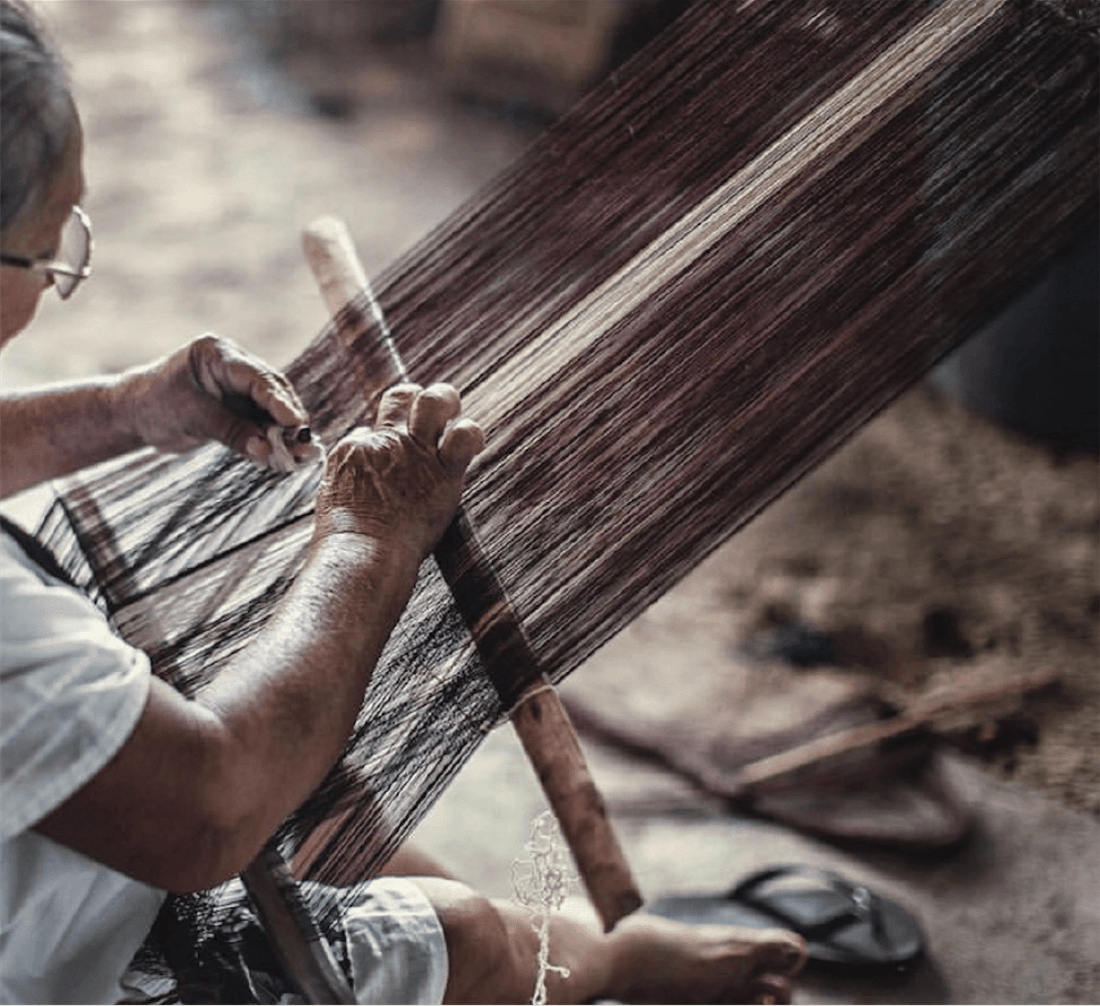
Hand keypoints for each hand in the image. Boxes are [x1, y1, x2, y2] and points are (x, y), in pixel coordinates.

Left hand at [122, 334, 319, 470]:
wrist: (131, 415)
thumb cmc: (152, 405)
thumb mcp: (190, 417)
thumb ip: (230, 432)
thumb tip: (267, 451)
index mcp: (217, 354)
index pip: (257, 378)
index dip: (280, 402)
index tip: (296, 424)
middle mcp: (233, 366)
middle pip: (272, 391)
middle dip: (288, 419)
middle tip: (303, 444)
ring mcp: (237, 387)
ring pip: (271, 409)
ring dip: (284, 433)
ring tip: (299, 455)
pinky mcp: (238, 408)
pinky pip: (262, 423)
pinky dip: (272, 440)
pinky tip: (284, 456)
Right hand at [314, 383, 483, 559]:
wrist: (363, 552)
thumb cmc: (346, 540)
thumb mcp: (331, 498)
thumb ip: (347, 475)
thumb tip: (358, 448)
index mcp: (354, 451)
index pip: (369, 431)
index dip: (380, 443)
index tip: (389, 464)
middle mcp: (385, 442)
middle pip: (400, 396)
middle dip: (414, 396)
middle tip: (427, 411)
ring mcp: (415, 453)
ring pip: (434, 401)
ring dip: (445, 400)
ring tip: (453, 410)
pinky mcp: (443, 472)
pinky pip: (464, 436)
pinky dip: (470, 434)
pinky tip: (472, 444)